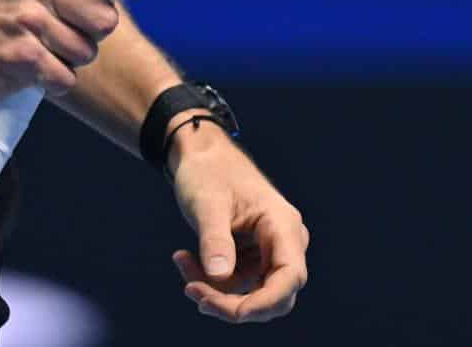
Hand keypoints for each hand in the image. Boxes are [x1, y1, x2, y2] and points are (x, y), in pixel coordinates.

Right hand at [0, 0, 147, 103]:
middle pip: (106, 18)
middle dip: (91, 32)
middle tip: (63, 30)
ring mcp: (28, 20)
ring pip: (86, 53)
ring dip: (69, 59)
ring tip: (40, 48)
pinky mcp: (20, 57)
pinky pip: (65, 77)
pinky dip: (52, 81)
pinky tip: (30, 68)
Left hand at [168, 124, 309, 323]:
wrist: (200, 157)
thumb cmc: (209, 172)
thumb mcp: (208, 203)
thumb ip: (215, 239)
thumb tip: (219, 277)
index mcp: (283, 224)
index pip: (290, 276)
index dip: (267, 302)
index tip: (236, 313)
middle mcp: (283, 243)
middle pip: (272, 296)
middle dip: (232, 303)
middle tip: (193, 292)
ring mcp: (268, 253)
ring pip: (249, 295)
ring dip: (213, 290)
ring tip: (182, 261)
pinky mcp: (251, 259)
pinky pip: (235, 286)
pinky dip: (209, 281)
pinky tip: (184, 258)